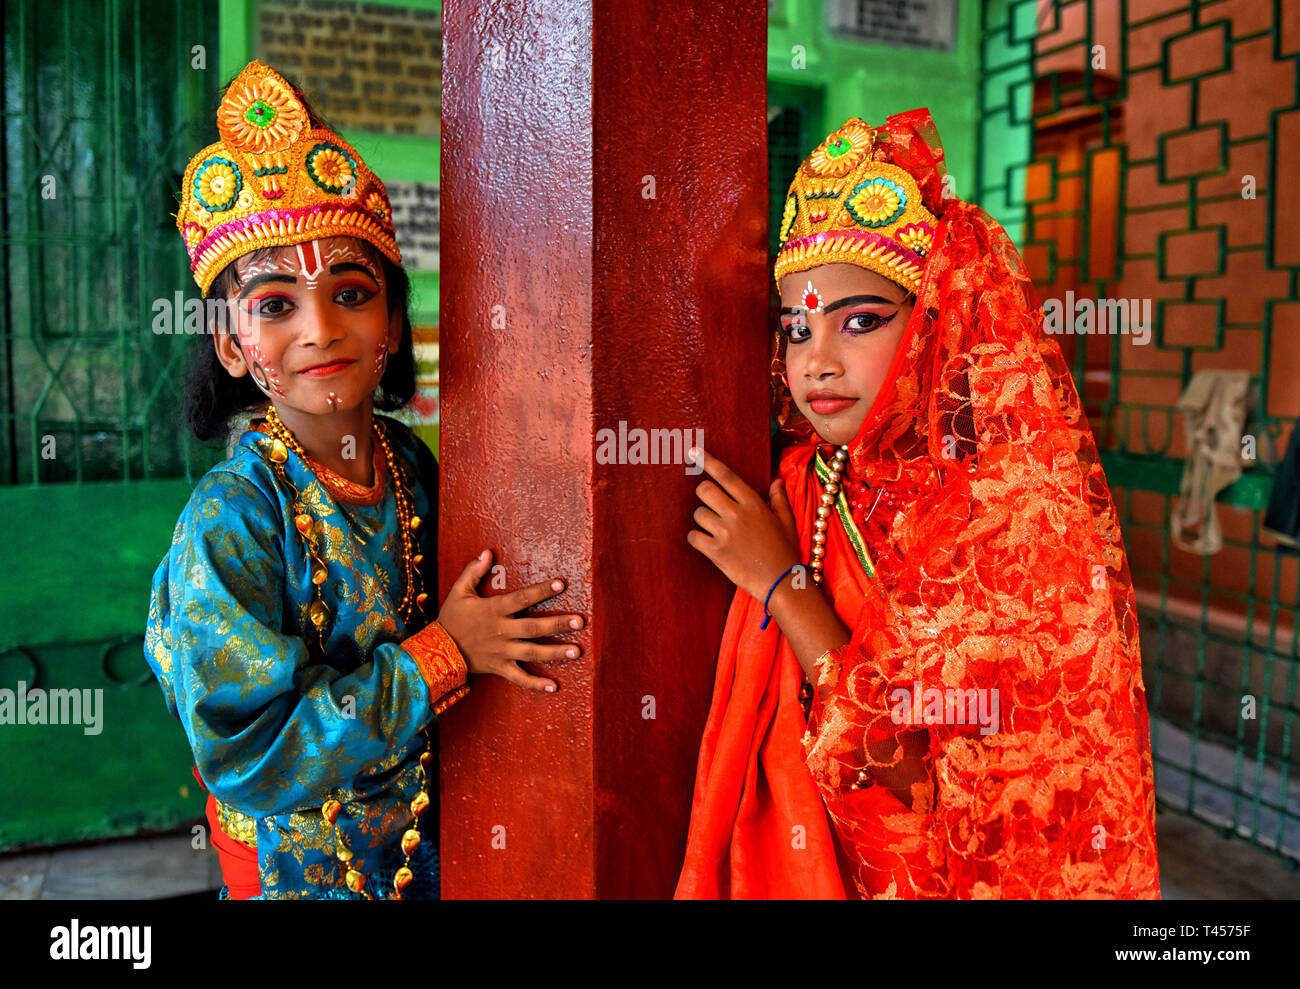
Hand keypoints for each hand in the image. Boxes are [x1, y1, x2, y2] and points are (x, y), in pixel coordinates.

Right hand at [436, 550, 582, 692]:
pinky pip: (519, 678)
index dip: (541, 591)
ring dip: (555, 653)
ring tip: (577, 651)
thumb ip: (473, 571)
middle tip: (579, 621)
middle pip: (533, 628)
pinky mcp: (499, 668)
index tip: (561, 585)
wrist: (435, 651)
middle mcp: (501, 631)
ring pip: (532, 653)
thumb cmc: (450, 618)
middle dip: (557, 624)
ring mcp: (501, 652)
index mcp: (494, 610)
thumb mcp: (458, 591)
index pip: (521, 598)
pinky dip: (536, 684)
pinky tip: (554, 687)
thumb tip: (487, 552)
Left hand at [686, 448, 801, 600]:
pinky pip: (693, 537)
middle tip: (712, 504)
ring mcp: (725, 533)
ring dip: (702, 519)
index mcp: (753, 503)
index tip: (693, 451)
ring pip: (698, 513)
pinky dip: (697, 538)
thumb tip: (776, 480)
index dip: (707, 461)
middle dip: (704, 494)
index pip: (725, 475)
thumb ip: (778, 499)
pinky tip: (708, 543)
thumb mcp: (786, 521)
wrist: (782, 582)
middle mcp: (737, 514)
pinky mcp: (716, 552)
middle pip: (704, 490)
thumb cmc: (786, 551)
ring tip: (716, 529)